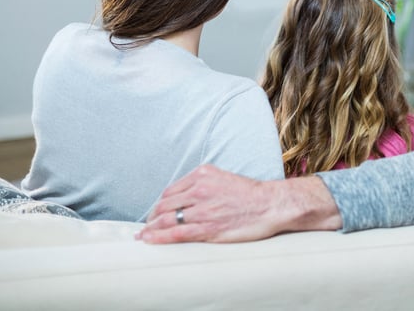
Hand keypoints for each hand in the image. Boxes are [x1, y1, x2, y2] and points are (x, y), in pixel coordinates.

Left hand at [136, 165, 340, 243]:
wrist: (270, 204)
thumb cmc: (251, 194)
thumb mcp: (224, 178)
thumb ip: (205, 185)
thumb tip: (189, 197)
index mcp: (203, 175)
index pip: (171, 190)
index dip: (161, 203)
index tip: (157, 211)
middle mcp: (199, 190)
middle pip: (166, 204)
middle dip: (154, 216)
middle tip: (147, 226)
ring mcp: (202, 209)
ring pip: (167, 219)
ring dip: (151, 229)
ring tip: (144, 235)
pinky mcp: (207, 227)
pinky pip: (176, 233)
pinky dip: (159, 237)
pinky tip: (150, 240)